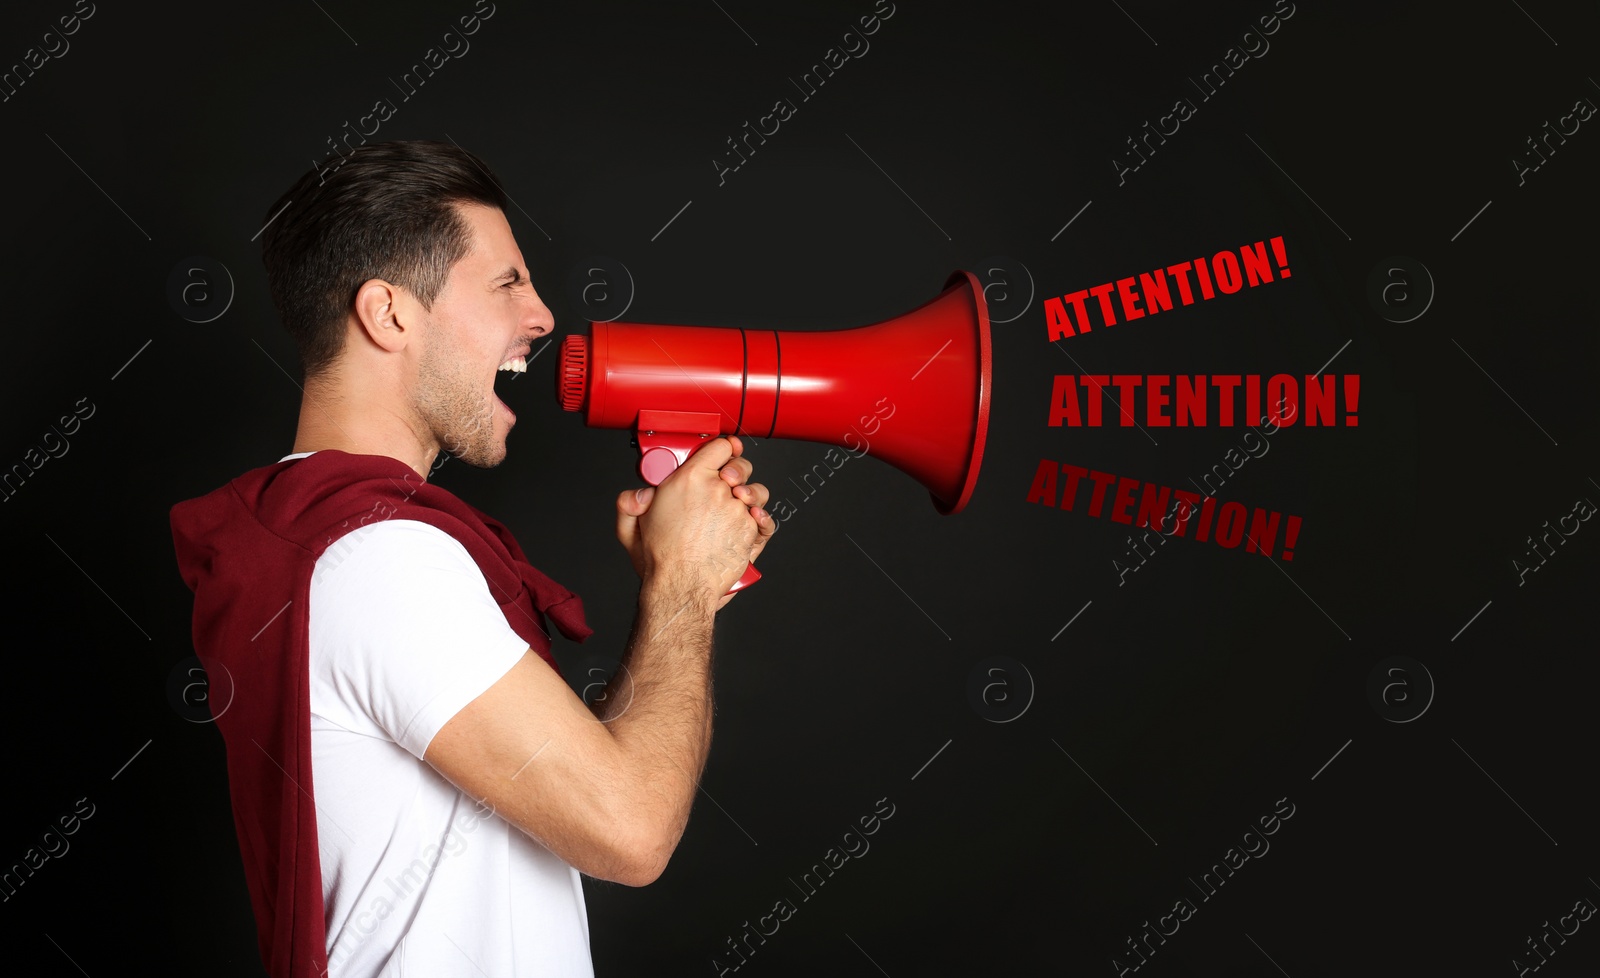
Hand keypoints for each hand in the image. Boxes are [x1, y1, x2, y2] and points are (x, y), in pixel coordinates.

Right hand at [615, 436, 776, 599]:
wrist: (681, 586)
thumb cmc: (661, 560)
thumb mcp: (630, 527)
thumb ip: (629, 503)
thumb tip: (639, 494)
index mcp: (689, 479)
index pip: (717, 447)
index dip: (722, 448)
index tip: (723, 451)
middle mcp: (716, 490)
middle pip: (740, 466)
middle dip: (737, 469)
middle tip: (727, 480)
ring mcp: (736, 510)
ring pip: (755, 492)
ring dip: (750, 494)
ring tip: (739, 502)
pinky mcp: (748, 530)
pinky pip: (763, 518)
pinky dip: (761, 518)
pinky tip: (752, 517)